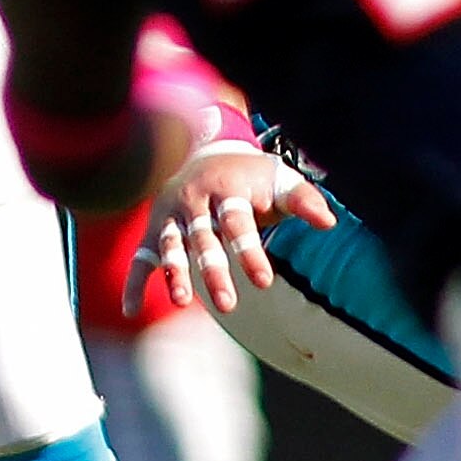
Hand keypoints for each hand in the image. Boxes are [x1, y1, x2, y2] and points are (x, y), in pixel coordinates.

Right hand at [129, 143, 336, 317]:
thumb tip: (329, 222)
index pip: (237, 222)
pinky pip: (141, 255)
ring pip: (169, 246)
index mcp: (225, 186)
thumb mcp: (278, 177)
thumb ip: (303, 199)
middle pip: (202, 238)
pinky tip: (131, 311)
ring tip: (181, 301)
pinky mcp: (154, 228)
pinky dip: (134, 281)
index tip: (263, 282)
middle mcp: (193, 199)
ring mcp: (170, 214)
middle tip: (228, 305)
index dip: (249, 252)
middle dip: (213, 271)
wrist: (204, 149)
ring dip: (174, 273)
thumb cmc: (250, 174)